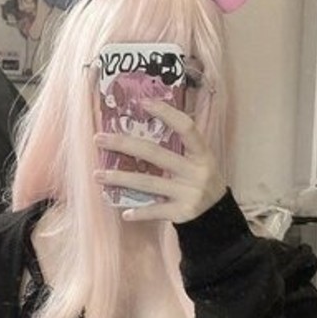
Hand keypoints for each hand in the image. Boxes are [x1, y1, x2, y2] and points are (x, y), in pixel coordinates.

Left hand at [94, 99, 224, 222]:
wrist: (218, 214)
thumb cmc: (201, 180)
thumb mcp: (199, 161)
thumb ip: (178, 147)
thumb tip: (142, 127)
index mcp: (202, 154)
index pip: (186, 128)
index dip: (167, 113)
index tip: (143, 103)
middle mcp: (196, 172)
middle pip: (155, 154)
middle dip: (124, 145)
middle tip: (99, 138)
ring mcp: (189, 193)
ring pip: (148, 183)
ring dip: (120, 178)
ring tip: (98, 175)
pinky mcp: (182, 212)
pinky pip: (155, 210)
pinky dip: (139, 212)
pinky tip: (124, 212)